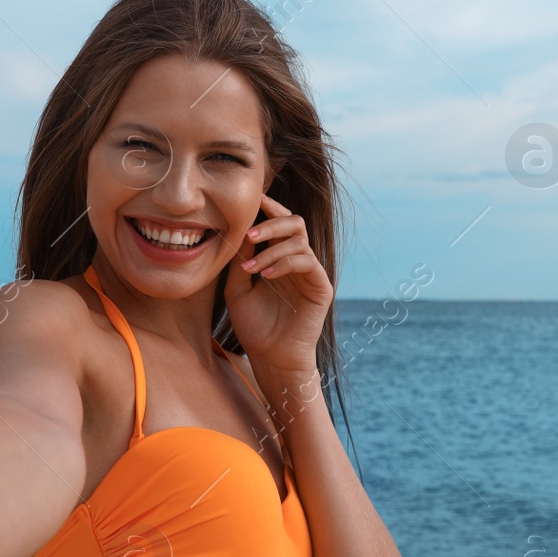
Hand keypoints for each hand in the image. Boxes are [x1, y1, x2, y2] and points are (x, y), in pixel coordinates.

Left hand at [226, 193, 332, 375]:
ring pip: (300, 241)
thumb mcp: (236, 289)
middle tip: (251, 232)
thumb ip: (241, 259)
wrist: (270, 357)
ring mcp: (311, 273)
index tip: (253, 199)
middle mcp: (297, 261)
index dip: (270, 208)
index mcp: (279, 258)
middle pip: (295, 223)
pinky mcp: (321, 287)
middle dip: (273, 222)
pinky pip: (307, 262)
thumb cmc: (254, 326)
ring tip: (252, 267)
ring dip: (273, 249)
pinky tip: (265, 276)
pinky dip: (284, 263)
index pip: (279, 224)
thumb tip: (243, 229)